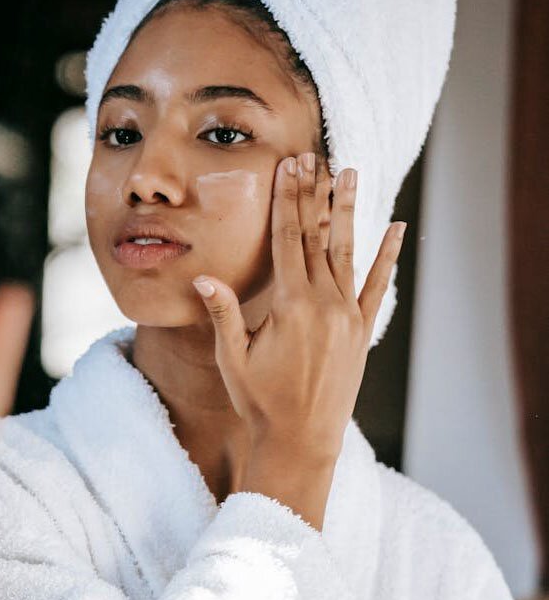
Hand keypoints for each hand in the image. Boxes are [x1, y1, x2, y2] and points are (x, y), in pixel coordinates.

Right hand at [193, 153, 404, 529]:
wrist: (302, 442)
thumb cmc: (260, 402)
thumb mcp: (233, 359)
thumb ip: (223, 315)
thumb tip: (203, 277)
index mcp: (291, 306)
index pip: (288, 239)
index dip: (288, 200)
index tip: (290, 168)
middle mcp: (325, 304)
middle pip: (317, 236)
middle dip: (313, 194)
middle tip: (313, 157)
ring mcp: (348, 316)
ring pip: (348, 252)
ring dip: (348, 211)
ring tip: (351, 174)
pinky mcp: (362, 331)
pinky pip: (377, 286)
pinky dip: (387, 257)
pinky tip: (396, 229)